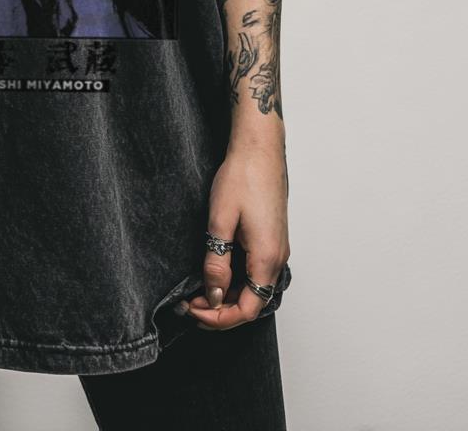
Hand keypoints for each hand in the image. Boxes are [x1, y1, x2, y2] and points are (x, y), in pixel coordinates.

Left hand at [183, 140, 289, 330]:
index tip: (193, 310)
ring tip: (198, 290)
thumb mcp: (220, 221)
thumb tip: (214, 295)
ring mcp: (277, 248)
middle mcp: (278, 258)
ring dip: (228, 295)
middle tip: (189, 303)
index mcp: (267, 258)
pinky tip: (216, 272)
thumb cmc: (242, 177)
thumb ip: (217, 262)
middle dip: (220, 310)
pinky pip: (256, 272)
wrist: (259, 149)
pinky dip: (236, 280)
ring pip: (254, 288)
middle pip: (252, 303)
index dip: (219, 318)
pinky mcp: (272, 239)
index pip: (247, 309)